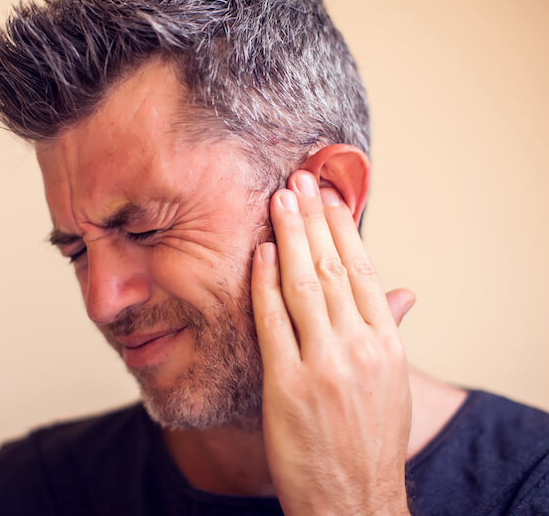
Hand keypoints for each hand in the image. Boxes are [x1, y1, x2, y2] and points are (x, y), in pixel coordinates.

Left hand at [251, 170, 411, 514]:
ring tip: (279, 200)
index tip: (330, 197)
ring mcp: (324, 365)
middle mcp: (360, 348)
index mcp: (387, 345)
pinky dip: (265, 283)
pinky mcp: (288, 384)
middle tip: (300, 180)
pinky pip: (274, 322)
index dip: (345, 230)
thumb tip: (404, 292)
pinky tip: (259, 252)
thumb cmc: (367, 440)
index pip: (366, 272)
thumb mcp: (390, 383)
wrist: (352, 498)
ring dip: (290, 237)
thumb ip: (391, 331)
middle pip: (335, 268)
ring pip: (306, 285)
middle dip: (314, 219)